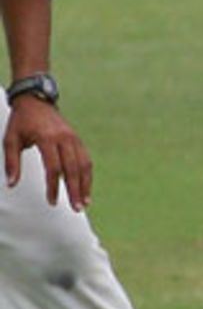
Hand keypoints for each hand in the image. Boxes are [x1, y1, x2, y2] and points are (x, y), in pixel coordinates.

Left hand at [3, 95, 93, 210]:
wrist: (35, 99)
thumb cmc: (21, 121)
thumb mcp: (10, 139)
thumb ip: (12, 162)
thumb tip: (11, 184)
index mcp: (46, 137)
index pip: (53, 167)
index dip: (53, 187)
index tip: (52, 202)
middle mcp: (63, 138)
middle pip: (72, 169)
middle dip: (75, 191)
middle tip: (77, 209)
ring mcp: (73, 139)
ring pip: (84, 166)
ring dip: (85, 186)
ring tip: (84, 204)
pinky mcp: (78, 140)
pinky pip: (86, 161)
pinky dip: (87, 177)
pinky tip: (86, 190)